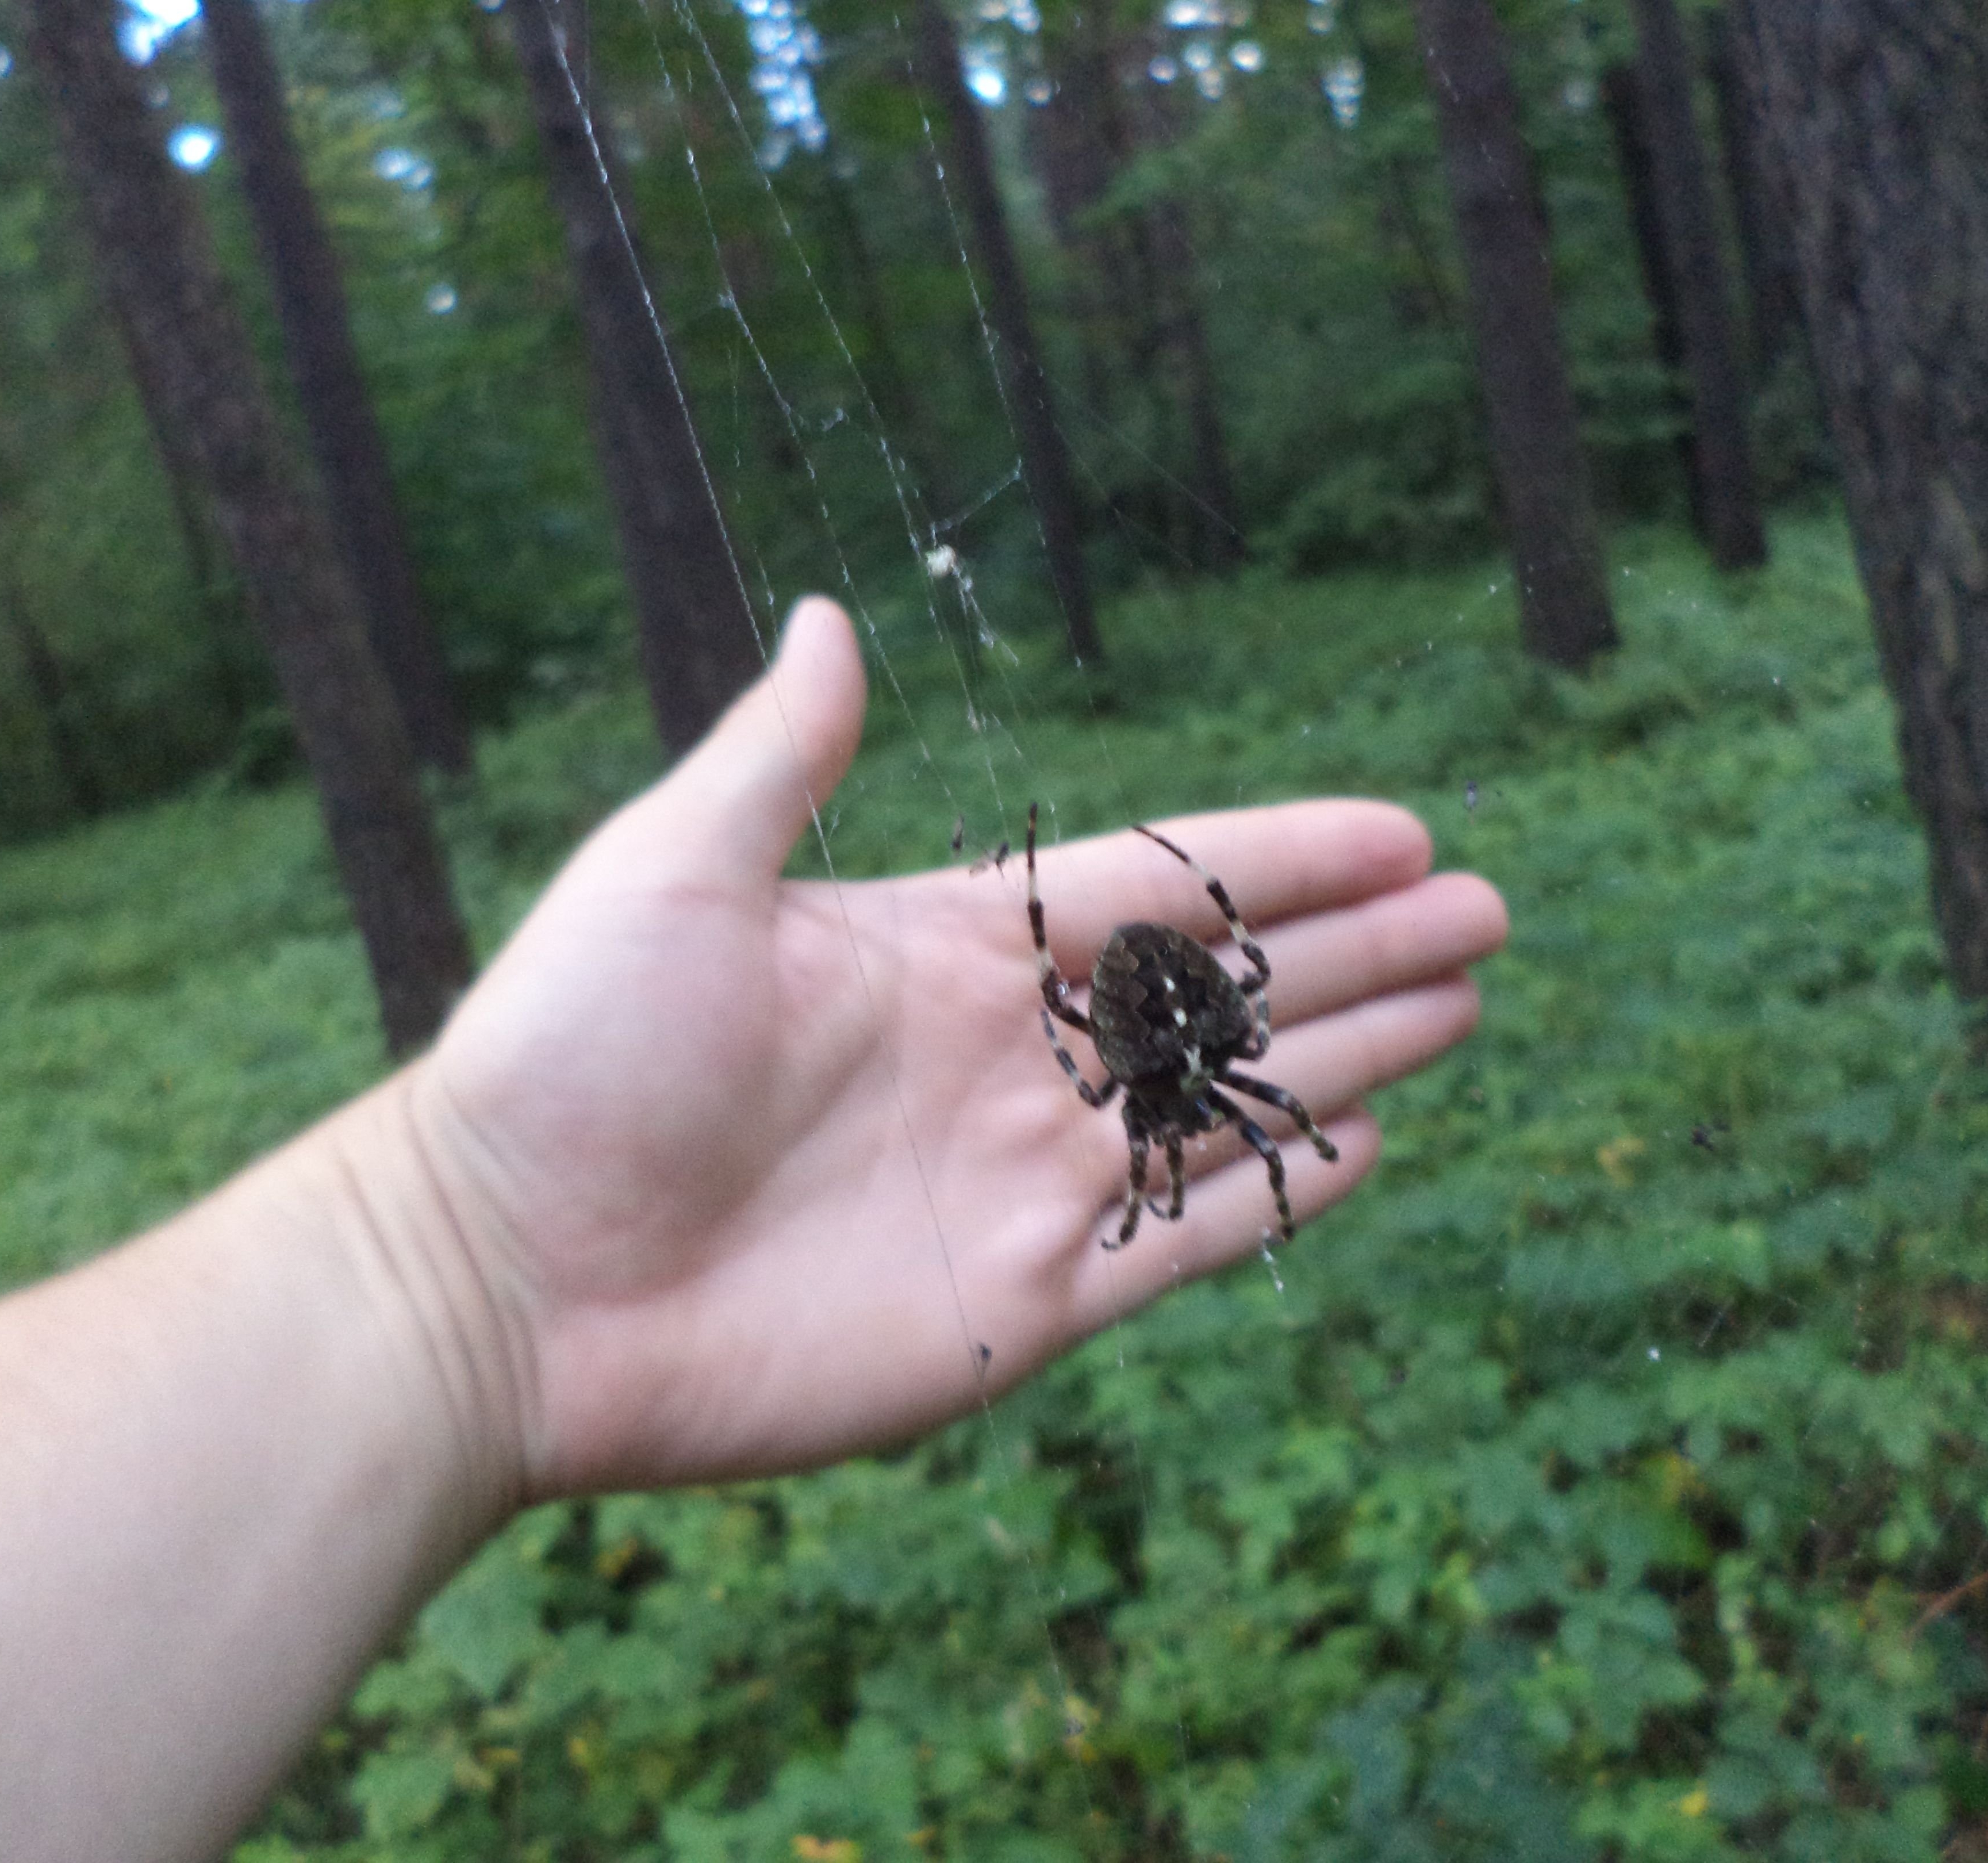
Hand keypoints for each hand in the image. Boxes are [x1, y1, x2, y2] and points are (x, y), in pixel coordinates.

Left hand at [407, 597, 1507, 1497]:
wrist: (501, 1283)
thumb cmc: (565, 1061)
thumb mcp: (671, 870)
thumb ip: (783, 756)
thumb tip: (831, 613)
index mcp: (937, 948)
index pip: (1155, 887)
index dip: (1281, 859)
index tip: (1400, 828)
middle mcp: (998, 1060)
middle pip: (1221, 993)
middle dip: (1358, 949)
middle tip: (1486, 910)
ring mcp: (1018, 1185)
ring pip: (1227, 1107)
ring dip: (1347, 1055)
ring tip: (1464, 1005)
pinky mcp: (1015, 1307)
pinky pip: (1182, 1240)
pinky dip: (1276, 1194)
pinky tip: (1361, 1141)